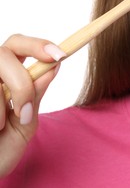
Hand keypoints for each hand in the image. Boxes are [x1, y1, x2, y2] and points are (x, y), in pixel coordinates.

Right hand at [0, 34, 65, 176]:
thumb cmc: (1, 149)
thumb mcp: (24, 123)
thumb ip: (35, 96)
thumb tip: (54, 67)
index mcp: (6, 75)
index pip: (19, 45)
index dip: (38, 44)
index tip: (60, 56)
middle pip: (3, 52)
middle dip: (20, 81)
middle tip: (25, 109)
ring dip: (3, 103)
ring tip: (0, 126)